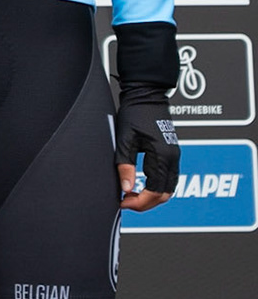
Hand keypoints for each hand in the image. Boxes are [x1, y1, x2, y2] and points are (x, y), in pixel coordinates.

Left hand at [115, 84, 178, 211]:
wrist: (147, 95)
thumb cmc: (134, 113)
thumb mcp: (124, 140)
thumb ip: (125, 165)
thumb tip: (126, 188)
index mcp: (163, 156)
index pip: (155, 191)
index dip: (139, 202)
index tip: (123, 203)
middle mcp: (173, 158)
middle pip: (165, 194)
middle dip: (146, 203)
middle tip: (126, 202)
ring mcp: (174, 156)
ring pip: (169, 187)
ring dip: (152, 196)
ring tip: (131, 195)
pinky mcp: (171, 153)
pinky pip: (168, 177)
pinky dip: (156, 186)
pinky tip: (140, 184)